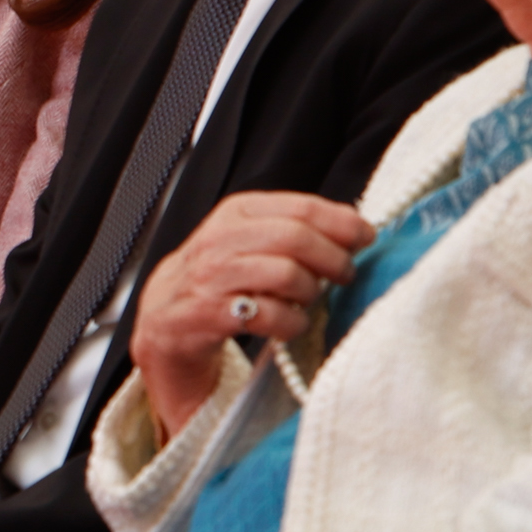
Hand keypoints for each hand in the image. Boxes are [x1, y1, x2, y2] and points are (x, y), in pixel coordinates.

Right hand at [126, 191, 373, 434]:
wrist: (165, 320)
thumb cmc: (219, 278)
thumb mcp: (249, 239)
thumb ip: (291, 228)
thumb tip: (353, 225)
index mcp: (237, 211)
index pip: (302, 207)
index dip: (343, 223)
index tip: (366, 237)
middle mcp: (221, 239)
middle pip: (297, 239)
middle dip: (333, 258)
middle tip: (346, 274)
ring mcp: (212, 277)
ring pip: (287, 275)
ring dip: (311, 292)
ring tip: (310, 299)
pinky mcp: (208, 314)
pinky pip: (270, 315)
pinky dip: (292, 323)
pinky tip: (290, 324)